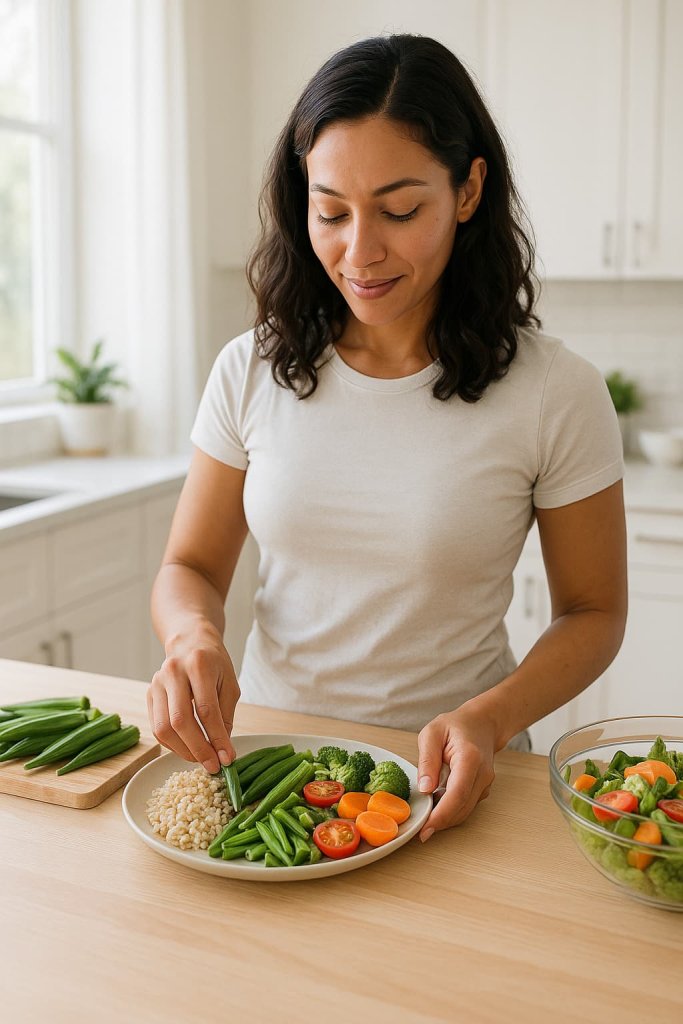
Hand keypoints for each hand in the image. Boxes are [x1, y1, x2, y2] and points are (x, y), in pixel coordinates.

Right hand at [146, 624, 239, 773]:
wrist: (190, 641)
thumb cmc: (214, 663)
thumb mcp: (229, 684)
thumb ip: (225, 716)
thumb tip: (222, 751)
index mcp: (198, 665)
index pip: (206, 710)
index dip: (216, 738)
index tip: (227, 758)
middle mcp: (173, 672)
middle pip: (180, 720)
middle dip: (198, 749)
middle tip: (212, 766)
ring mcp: (157, 683)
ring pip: (163, 727)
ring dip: (183, 750)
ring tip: (201, 759)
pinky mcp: (149, 694)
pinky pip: (156, 727)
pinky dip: (172, 744)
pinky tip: (187, 748)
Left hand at [416, 703, 497, 841]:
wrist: (482, 724)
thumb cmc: (456, 726)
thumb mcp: (432, 733)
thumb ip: (427, 760)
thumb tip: (424, 789)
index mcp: (470, 758)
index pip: (457, 793)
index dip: (441, 815)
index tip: (425, 828)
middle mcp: (482, 774)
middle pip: (462, 808)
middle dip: (439, 823)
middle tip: (417, 831)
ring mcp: (485, 784)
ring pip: (464, 811)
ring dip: (444, 818)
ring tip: (423, 815)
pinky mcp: (482, 790)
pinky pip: (465, 806)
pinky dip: (450, 810)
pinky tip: (435, 804)